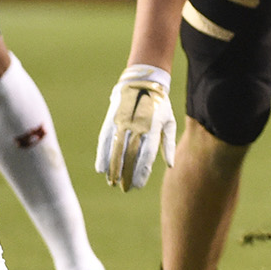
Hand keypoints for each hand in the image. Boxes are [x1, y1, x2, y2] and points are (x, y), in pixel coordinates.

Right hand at [94, 64, 176, 189]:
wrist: (142, 81)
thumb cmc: (159, 104)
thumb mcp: (169, 121)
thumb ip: (168, 144)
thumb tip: (170, 165)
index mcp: (152, 128)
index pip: (146, 154)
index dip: (141, 171)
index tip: (138, 185)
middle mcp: (136, 126)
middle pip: (129, 155)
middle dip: (127, 174)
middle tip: (125, 189)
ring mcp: (121, 123)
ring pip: (115, 150)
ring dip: (113, 168)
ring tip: (112, 182)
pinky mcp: (111, 120)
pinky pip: (104, 141)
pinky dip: (102, 156)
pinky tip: (100, 168)